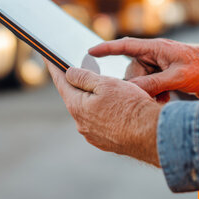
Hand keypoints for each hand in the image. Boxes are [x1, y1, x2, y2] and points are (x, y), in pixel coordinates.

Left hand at [45, 60, 161, 166]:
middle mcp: (81, 123)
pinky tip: (116, 107)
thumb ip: (84, 77)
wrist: (151, 134)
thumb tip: (69, 72)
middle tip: (79, 69)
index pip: (61, 82)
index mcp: (77, 106)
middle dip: (77, 84)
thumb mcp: (106, 83)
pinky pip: (100, 122)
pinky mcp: (105, 142)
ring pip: (89, 111)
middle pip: (75, 97)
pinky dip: (104, 112)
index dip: (54, 67)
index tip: (47, 57)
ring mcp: (92, 135)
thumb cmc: (130, 106)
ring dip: (93, 100)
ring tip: (106, 89)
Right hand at [89, 37, 198, 97]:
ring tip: (164, 99)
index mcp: (156, 48)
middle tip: (154, 96)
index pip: (126, 45)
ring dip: (148, 92)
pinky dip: (153, 94)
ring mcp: (159, 66)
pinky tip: (165, 100)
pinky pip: (149, 86)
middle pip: (132, 70)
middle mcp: (155, 55)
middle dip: (139, 85)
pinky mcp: (164, 76)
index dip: (106, 48)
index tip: (90, 51)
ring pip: (140, 81)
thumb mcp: (178, 76)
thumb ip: (154, 83)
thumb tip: (131, 90)